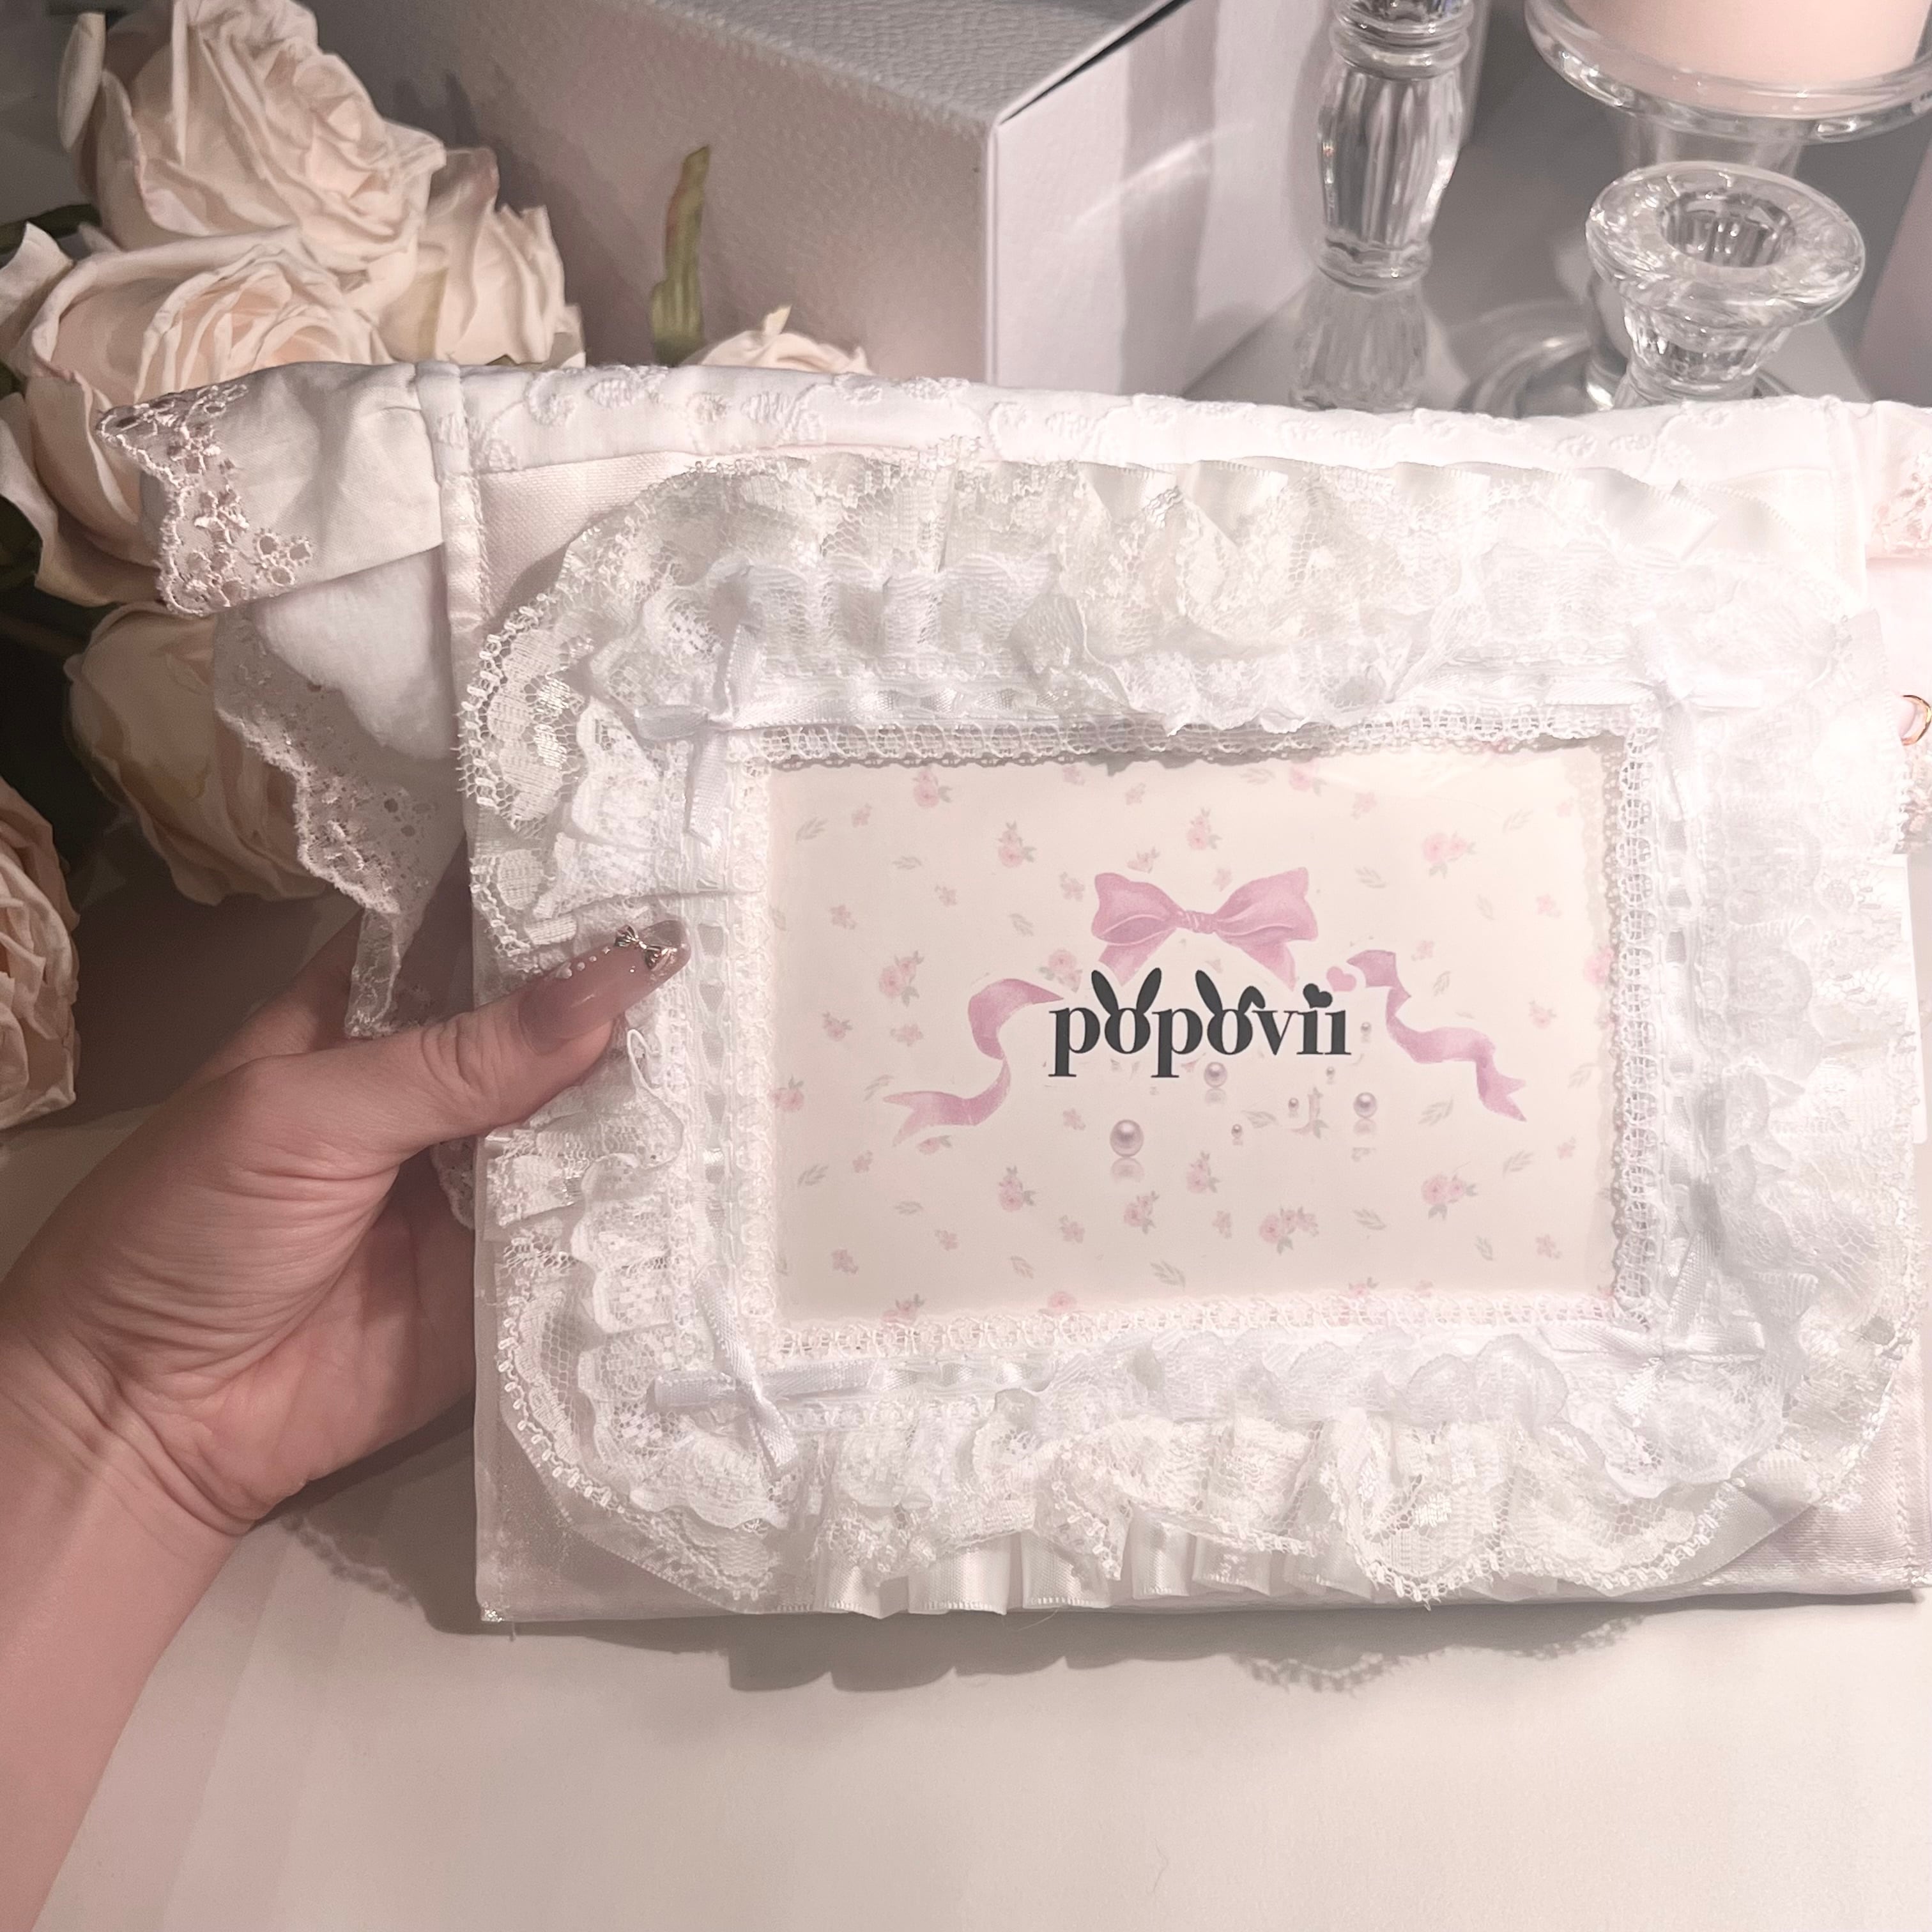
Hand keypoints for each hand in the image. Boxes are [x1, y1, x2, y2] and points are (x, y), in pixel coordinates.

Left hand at [0, 916, 686, 1539]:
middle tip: (736, 952)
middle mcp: (439, 1092)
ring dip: (657, 1094)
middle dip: (630, 998)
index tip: (658, 866)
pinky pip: (595, 1230)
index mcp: (369, 1020)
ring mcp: (483, 1185)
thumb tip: (615, 982)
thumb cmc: (192, 1228)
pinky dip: (653, 1203)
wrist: (149, 1420)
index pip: (474, 936)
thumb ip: (458, 1058)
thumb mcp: (306, 1114)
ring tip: (755, 1041)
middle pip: (552, 1028)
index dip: (555, 903)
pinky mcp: (515, 1273)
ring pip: (589, 1124)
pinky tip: (726, 1157)